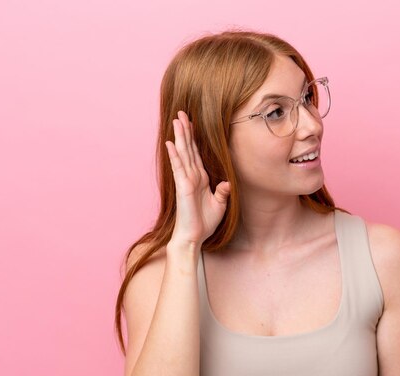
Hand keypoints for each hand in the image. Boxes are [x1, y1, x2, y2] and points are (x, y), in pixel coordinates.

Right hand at [165, 111, 230, 246]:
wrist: (194, 237)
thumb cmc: (204, 223)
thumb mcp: (219, 205)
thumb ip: (222, 192)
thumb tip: (227, 183)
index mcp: (200, 178)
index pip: (196, 154)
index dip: (194, 138)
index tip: (192, 122)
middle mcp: (192, 176)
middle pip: (188, 148)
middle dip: (186, 130)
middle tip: (182, 113)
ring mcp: (186, 180)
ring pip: (183, 153)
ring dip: (180, 136)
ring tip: (177, 120)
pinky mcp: (183, 186)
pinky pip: (178, 167)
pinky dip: (175, 155)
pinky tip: (171, 143)